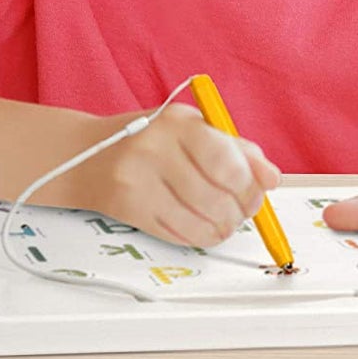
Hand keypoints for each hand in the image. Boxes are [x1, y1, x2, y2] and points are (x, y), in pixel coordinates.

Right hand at [75, 104, 281, 248]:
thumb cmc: (148, 139)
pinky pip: (179, 235)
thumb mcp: (190, 128)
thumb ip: (235, 148)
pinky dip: (200, 236)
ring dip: (222, 228)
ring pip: (200, 221)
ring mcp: (139, 180)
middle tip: (243, 211)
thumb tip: (271, 177)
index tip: (257, 192)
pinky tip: (201, 226)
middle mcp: (155, 148)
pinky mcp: (129, 209)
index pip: (227, 162)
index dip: (250, 186)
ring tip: (224, 220)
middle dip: (240, 212)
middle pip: (216, 197)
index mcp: (177, 121)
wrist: (86, 154)